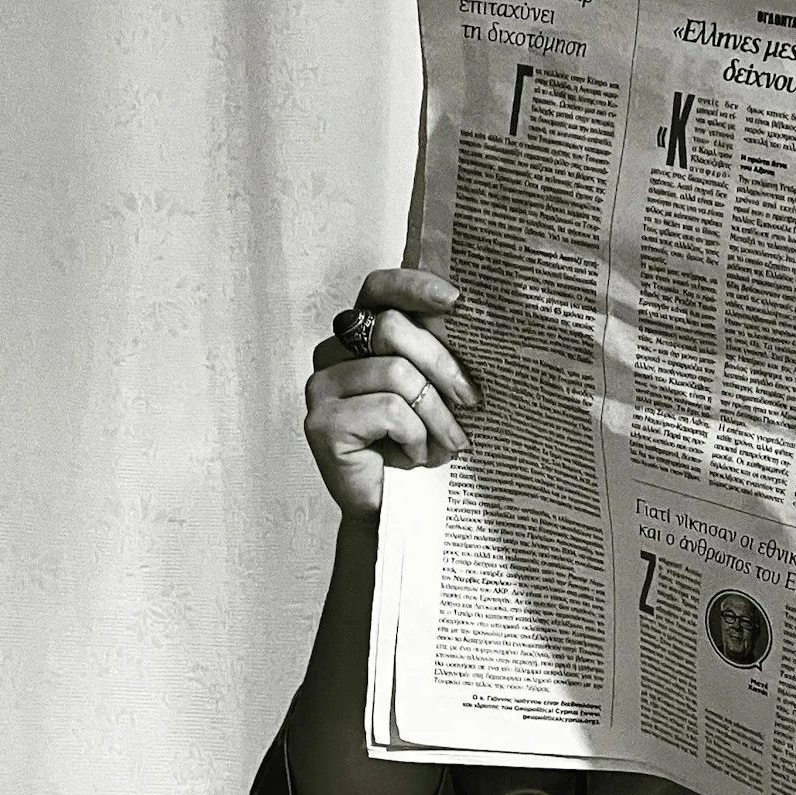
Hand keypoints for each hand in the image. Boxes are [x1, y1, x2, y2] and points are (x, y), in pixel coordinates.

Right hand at [304, 269, 478, 521]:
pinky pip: (389, 410)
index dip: (414, 285)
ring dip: (436, 415)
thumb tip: (474, 317)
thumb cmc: (420, 445)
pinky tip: (414, 457)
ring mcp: (321, 387)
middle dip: (444, 365)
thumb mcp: (437, 391)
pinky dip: (416, 437)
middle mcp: (332, 354)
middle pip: (393, 329)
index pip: (379, 289)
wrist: (397, 509)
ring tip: (447, 444)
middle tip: (471, 401)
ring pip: (396, 373)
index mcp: (361, 338)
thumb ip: (440, 353)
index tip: (457, 300)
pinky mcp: (321, 422)